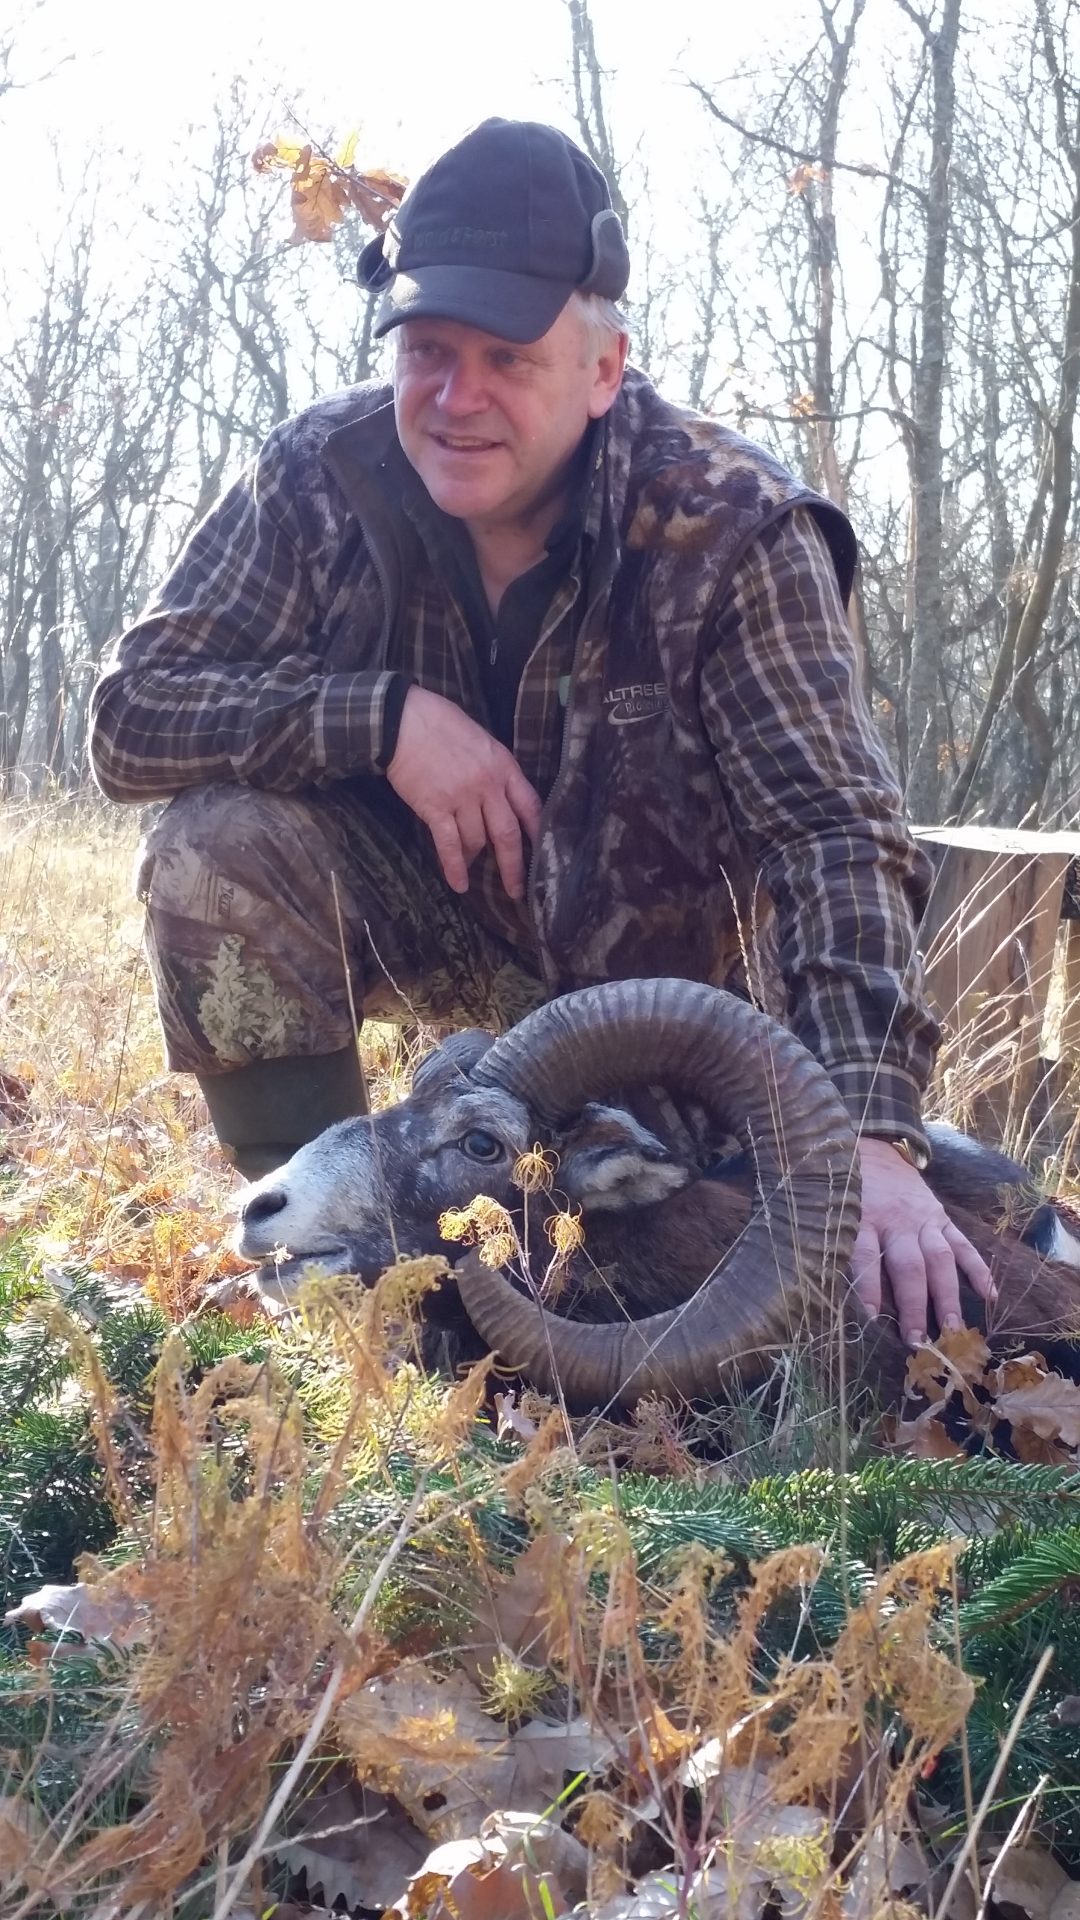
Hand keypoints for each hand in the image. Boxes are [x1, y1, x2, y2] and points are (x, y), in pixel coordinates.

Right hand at [387, 687, 542, 899]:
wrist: (402, 721)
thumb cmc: (440, 724)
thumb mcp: (481, 740)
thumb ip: (495, 768)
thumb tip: (501, 796)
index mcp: (503, 766)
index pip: (530, 805)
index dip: (537, 832)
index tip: (542, 853)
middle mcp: (487, 786)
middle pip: (508, 834)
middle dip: (514, 866)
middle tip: (517, 890)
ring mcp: (461, 798)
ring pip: (477, 840)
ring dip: (474, 856)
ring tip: (470, 865)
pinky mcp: (435, 808)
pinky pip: (449, 845)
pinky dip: (454, 867)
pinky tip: (458, 884)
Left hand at [852, 1137, 995, 1344]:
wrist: (872, 1148)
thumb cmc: (849, 1189)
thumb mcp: (835, 1209)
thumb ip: (837, 1240)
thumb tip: (827, 1287)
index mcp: (864, 1219)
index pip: (866, 1255)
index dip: (868, 1287)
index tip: (873, 1318)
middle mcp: (897, 1221)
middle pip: (909, 1266)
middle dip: (914, 1304)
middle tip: (917, 1340)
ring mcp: (924, 1219)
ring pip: (940, 1259)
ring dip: (948, 1295)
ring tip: (952, 1328)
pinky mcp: (942, 1216)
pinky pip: (963, 1244)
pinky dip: (979, 1270)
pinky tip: (990, 1295)